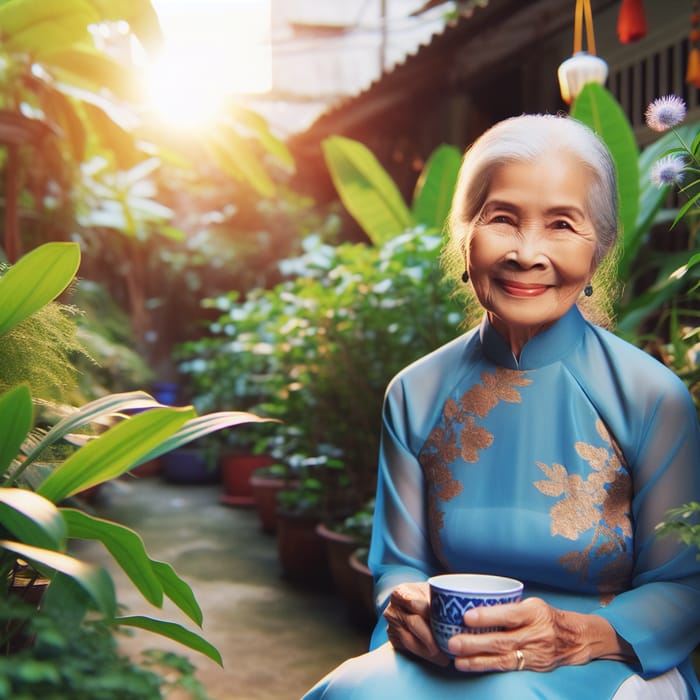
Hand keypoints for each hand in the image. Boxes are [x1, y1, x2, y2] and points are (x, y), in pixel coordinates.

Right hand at [383, 582, 449, 666]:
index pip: (415, 602)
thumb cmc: (424, 596)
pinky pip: (409, 650)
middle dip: (432, 637)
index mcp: (401, 592)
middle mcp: (393, 608)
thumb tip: (461, 610)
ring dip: (430, 651)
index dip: (430, 613)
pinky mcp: (393, 640)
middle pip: (414, 623)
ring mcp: (391, 625)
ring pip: (411, 641)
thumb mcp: (430, 590)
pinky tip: (436, 657)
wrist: (408, 604)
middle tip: (450, 645)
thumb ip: (440, 597)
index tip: (445, 622)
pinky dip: (424, 655)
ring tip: (446, 657)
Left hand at [448, 597, 632, 673]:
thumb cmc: (546, 616)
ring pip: (503, 659)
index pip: (509, 614)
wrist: (578, 638)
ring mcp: (536, 654)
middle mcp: (536, 634)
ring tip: (457, 660)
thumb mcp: (531, 604)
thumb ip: (508, 606)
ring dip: (478, 660)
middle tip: (453, 643)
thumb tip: (473, 602)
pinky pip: (508, 668)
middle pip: (503, 640)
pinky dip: (488, 667)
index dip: (488, 616)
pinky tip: (471, 666)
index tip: (466, 616)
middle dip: (475, 643)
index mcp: (534, 612)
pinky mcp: (534, 668)